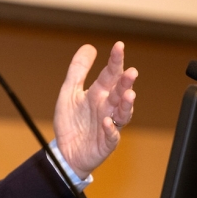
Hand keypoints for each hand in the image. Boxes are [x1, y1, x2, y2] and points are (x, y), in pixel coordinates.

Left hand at [53, 41, 137, 178]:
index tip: (119, 46)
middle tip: (131, 72)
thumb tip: (89, 46)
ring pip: (122, 113)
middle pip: (119, 92)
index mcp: (99, 93)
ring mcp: (109, 125)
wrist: (65, 151)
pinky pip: (111, 136)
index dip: (115, 60)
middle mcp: (107, 107)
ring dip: (126, 104)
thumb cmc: (71, 122)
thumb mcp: (69, 92)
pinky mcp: (106, 143)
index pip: (110, 74)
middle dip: (126, 82)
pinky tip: (107, 122)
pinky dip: (110, 129)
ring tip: (128, 94)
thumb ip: (78, 70)